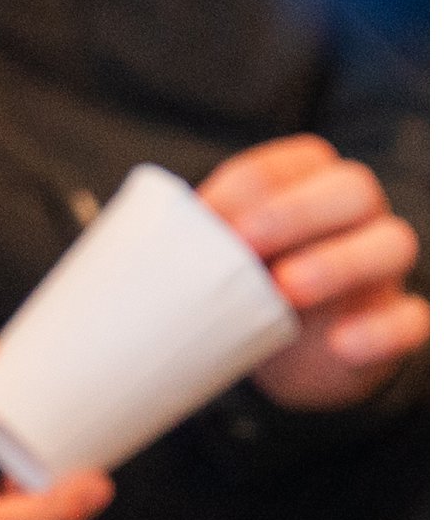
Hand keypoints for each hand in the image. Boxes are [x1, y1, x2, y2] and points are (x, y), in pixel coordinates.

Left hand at [201, 135, 427, 411]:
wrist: (287, 357)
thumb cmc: (242, 290)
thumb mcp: (215, 263)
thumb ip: (186, 248)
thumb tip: (107, 258)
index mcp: (309, 185)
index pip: (291, 163)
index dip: (249, 184)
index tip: (201, 215)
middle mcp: (355, 216)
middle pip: (353, 188)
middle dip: (298, 210)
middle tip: (244, 244)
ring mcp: (381, 269)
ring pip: (393, 243)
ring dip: (342, 262)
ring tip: (287, 289)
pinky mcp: (395, 322)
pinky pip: (411, 318)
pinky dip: (381, 330)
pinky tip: (342, 344)